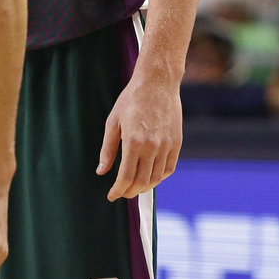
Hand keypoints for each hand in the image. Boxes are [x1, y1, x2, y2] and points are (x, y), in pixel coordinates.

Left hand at [98, 72, 182, 200]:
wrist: (158, 82)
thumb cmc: (132, 99)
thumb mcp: (113, 122)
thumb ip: (108, 150)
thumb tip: (101, 171)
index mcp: (133, 142)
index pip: (126, 177)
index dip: (118, 190)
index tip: (112, 195)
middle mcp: (152, 146)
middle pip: (141, 182)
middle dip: (130, 192)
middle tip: (122, 193)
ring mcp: (166, 145)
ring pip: (156, 178)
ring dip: (145, 188)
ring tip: (135, 187)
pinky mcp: (176, 142)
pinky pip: (169, 168)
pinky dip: (160, 177)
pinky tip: (151, 177)